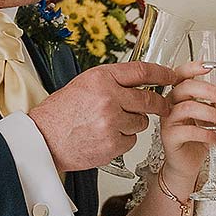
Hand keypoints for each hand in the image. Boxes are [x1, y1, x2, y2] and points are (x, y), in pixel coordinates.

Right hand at [30, 61, 179, 172]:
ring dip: (133, 124)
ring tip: (109, 124)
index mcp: (101, 78)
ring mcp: (111, 122)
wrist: (42, 139)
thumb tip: (139, 83)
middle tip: (163, 106)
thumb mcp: (84, 85)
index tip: (173, 76)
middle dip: (159, 104)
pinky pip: (131, 141)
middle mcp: (109, 97)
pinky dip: (122, 140)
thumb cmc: (60, 113)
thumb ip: (111, 82)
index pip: (142, 71)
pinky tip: (104, 138)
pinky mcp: (112, 144)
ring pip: (141, 122)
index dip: (162, 74)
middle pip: (149, 100)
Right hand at [158, 61, 215, 184]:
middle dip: (211, 91)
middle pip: (185, 87)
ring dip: (212, 113)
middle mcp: (171, 104)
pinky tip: (215, 136)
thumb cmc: (198, 136)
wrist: (188, 163)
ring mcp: (168, 120)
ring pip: (187, 108)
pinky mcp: (169, 137)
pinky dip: (206, 133)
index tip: (213, 65)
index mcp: (180, 94)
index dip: (195, 67)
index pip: (182, 73)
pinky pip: (187, 131)